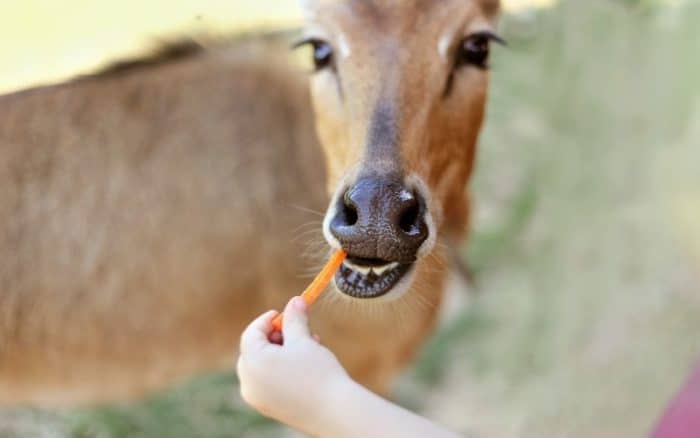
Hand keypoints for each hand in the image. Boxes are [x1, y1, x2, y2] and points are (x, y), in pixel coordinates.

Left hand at [236, 297, 349, 433]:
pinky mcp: (269, 408)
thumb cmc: (318, 373)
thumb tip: (295, 301)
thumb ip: (294, 318)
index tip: (284, 312)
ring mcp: (257, 398)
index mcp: (252, 362)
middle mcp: (248, 382)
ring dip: (281, 352)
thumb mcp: (304, 340)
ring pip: (263, 366)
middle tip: (296, 330)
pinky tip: (305, 365)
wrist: (334, 412)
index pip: (251, 333)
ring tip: (308, 345)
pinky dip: (281, 369)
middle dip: (276, 336)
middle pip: (254, 350)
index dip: (268, 320)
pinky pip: (268, 382)